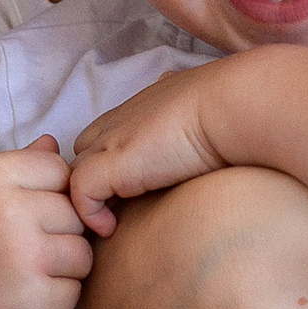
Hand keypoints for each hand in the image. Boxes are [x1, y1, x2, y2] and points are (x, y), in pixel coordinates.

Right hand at [0, 144, 94, 308]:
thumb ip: (19, 168)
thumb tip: (53, 143)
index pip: (60, 169)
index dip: (52, 195)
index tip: (26, 216)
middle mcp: (6, 210)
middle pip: (76, 213)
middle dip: (60, 235)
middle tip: (20, 252)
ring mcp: (22, 256)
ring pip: (82, 254)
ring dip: (62, 270)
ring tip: (22, 274)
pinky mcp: (33, 300)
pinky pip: (74, 292)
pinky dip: (54, 302)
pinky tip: (21, 300)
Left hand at [67, 73, 226, 234]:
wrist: (234, 107)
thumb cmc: (230, 106)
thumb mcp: (197, 94)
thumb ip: (178, 93)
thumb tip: (173, 79)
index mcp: (139, 108)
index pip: (101, 135)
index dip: (105, 162)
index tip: (124, 192)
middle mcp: (118, 122)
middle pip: (81, 154)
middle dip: (89, 180)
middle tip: (110, 211)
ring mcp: (112, 142)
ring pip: (73, 173)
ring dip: (85, 201)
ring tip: (108, 225)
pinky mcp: (112, 164)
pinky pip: (79, 192)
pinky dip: (88, 213)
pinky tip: (112, 229)